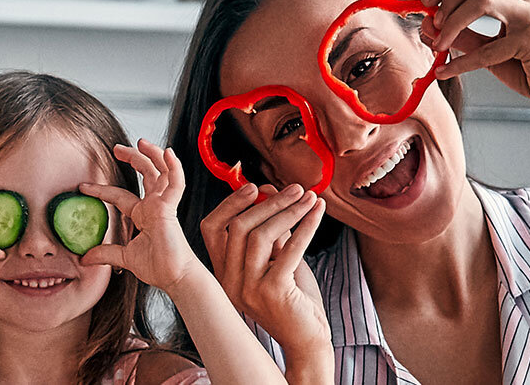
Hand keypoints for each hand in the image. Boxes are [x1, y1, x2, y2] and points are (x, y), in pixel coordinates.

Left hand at [79, 140, 200, 292]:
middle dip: (132, 158)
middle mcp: (154, 205)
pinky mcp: (171, 209)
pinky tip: (168, 153)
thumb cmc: (158, 267)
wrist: (175, 277)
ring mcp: (163, 205)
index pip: (120, 196)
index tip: (83, 186)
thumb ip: (106, 253)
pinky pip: (176, 184)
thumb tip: (84, 258)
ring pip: (161, 171)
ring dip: (152, 154)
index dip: (102, 189)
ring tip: (140, 142)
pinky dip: (174, 168)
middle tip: (116, 148)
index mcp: (143, 214)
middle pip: (145, 173)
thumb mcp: (124, 257)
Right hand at [201, 183, 329, 352]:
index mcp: (223, 272)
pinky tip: (317, 213)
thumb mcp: (277, 259)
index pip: (212, 229)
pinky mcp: (273, 293)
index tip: (254, 187)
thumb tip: (269, 190)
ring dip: (289, 211)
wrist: (307, 342)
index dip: (230, 204)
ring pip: (261, 236)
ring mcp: (248, 289)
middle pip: (239, 227)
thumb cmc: (293, 299)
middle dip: (270, 202)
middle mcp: (229, 281)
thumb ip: (272, 229)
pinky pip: (288, 250)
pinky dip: (306, 227)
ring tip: (309, 198)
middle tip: (296, 188)